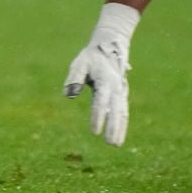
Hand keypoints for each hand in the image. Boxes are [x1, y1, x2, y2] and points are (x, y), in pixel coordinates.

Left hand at [63, 2, 139, 145]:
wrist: (109, 48)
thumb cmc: (90, 58)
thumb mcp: (79, 63)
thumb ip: (74, 77)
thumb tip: (68, 94)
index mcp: (104, 80)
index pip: (101, 102)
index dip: (97, 117)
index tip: (94, 132)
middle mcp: (115, 88)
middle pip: (115, 111)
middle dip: (113, 127)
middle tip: (110, 143)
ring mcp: (121, 92)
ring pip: (122, 113)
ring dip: (119, 129)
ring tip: (115, 144)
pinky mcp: (122, 95)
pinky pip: (123, 111)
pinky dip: (121, 123)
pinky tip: (118, 136)